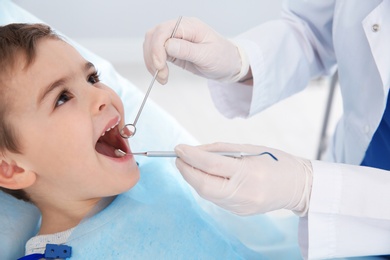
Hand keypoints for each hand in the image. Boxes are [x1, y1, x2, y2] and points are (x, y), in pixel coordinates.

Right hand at [143, 17, 248, 83]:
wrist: (228, 64)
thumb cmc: (222, 57)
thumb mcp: (207, 55)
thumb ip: (187, 50)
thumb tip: (167, 45)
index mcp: (189, 26)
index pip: (164, 31)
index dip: (157, 48)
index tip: (159, 65)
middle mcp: (180, 29)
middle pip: (154, 36)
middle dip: (153, 57)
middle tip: (161, 74)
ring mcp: (175, 39)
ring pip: (152, 45)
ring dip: (152, 62)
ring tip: (162, 77)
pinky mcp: (172, 50)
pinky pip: (156, 54)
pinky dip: (155, 65)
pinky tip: (161, 74)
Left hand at [175, 143, 312, 215]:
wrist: (299, 186)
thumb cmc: (276, 161)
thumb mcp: (250, 148)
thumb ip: (221, 150)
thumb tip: (195, 152)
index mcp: (250, 172)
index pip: (212, 164)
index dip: (191, 156)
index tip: (178, 148)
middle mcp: (245, 193)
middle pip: (204, 186)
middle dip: (187, 171)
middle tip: (179, 158)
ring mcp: (242, 206)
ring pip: (207, 194)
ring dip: (194, 179)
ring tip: (189, 165)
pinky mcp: (241, 212)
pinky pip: (216, 199)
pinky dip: (206, 186)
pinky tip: (204, 176)